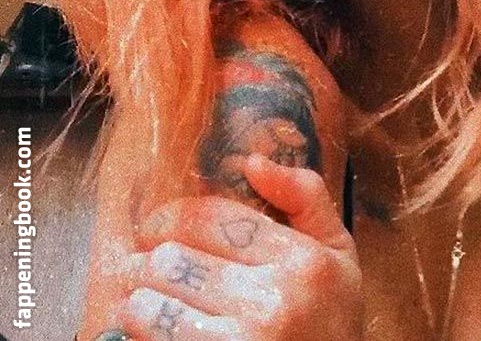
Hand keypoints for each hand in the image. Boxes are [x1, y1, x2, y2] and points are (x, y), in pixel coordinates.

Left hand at [113, 154, 362, 340]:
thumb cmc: (329, 321)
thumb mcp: (338, 254)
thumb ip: (305, 197)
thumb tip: (254, 161)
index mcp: (302, 260)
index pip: (208, 218)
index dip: (168, 218)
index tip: (156, 229)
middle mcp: (273, 301)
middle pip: (171, 259)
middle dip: (151, 261)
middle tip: (152, 269)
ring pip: (148, 303)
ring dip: (139, 300)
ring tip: (150, 302)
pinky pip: (149, 339)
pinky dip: (140, 332)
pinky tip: (156, 332)